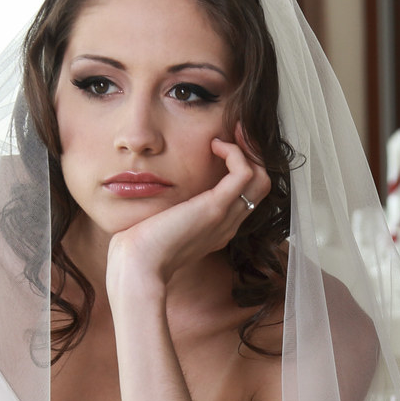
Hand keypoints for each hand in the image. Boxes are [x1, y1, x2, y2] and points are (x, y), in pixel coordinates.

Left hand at [106, 136, 268, 298]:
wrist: (138, 268)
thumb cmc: (140, 250)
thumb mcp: (160, 225)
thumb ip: (168, 210)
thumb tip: (156, 191)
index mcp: (216, 229)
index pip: (246, 195)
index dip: (242, 167)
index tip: (225, 145)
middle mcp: (227, 224)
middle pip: (260, 185)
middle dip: (253, 154)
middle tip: (237, 132)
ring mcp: (225, 217)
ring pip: (261, 179)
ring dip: (250, 150)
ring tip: (231, 134)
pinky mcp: (215, 208)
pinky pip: (243, 173)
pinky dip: (236, 153)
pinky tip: (214, 145)